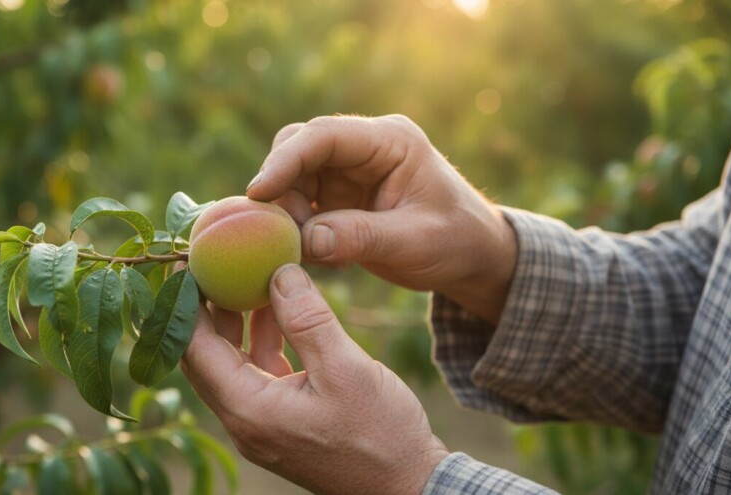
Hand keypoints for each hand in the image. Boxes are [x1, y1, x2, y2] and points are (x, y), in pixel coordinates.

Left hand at [181, 264, 448, 494]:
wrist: (409, 484)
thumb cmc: (382, 435)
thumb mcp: (346, 369)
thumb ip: (307, 319)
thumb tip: (278, 272)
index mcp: (249, 409)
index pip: (195, 350)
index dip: (185, 303)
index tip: (185, 262)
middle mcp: (245, 419)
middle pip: (205, 356)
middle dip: (204, 308)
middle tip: (209, 261)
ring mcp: (262, 422)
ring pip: (231, 363)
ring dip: (234, 320)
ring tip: (241, 272)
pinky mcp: (282, 420)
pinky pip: (258, 372)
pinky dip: (261, 338)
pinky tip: (275, 307)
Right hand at [247, 114, 516, 322]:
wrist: (472, 256)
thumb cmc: (456, 241)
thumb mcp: (415, 242)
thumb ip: (361, 237)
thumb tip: (303, 240)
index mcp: (390, 141)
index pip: (324, 135)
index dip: (285, 160)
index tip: (258, 193)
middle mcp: (363, 148)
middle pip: (298, 149)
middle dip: (282, 188)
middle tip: (284, 233)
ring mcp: (348, 172)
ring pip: (293, 179)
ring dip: (287, 213)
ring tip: (309, 251)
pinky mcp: (338, 198)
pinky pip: (300, 205)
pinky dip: (296, 229)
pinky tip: (317, 255)